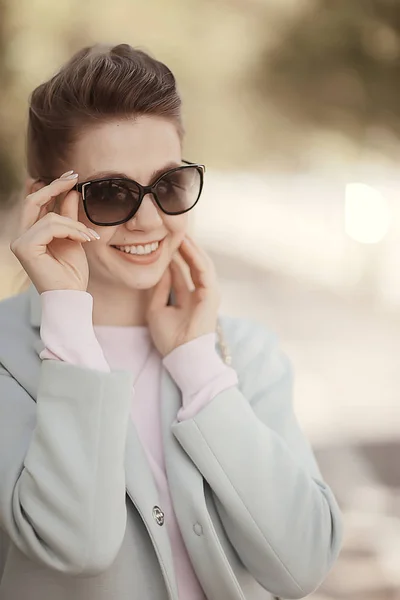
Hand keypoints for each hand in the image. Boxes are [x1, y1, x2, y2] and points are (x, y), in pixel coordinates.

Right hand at [10, 172, 99, 293]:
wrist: (72, 296)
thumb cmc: (72, 272)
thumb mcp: (73, 238)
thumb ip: (69, 216)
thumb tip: (71, 192)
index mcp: (30, 234)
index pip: (36, 203)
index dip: (52, 187)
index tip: (70, 176)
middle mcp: (21, 236)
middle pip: (32, 200)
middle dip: (54, 187)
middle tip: (74, 177)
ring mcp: (20, 242)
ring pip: (49, 218)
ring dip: (74, 224)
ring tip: (89, 236)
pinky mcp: (24, 248)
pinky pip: (51, 227)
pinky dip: (71, 230)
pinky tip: (84, 239)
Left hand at [146, 236, 219, 356]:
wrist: (181, 355)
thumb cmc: (169, 338)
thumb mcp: (157, 309)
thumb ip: (159, 289)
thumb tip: (161, 270)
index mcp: (187, 299)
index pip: (181, 273)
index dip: (173, 258)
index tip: (162, 243)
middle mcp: (199, 294)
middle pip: (192, 265)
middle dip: (184, 249)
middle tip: (172, 232)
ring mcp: (207, 294)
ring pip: (201, 265)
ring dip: (191, 249)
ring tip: (180, 234)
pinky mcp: (212, 295)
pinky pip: (204, 271)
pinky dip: (196, 258)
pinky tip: (187, 246)